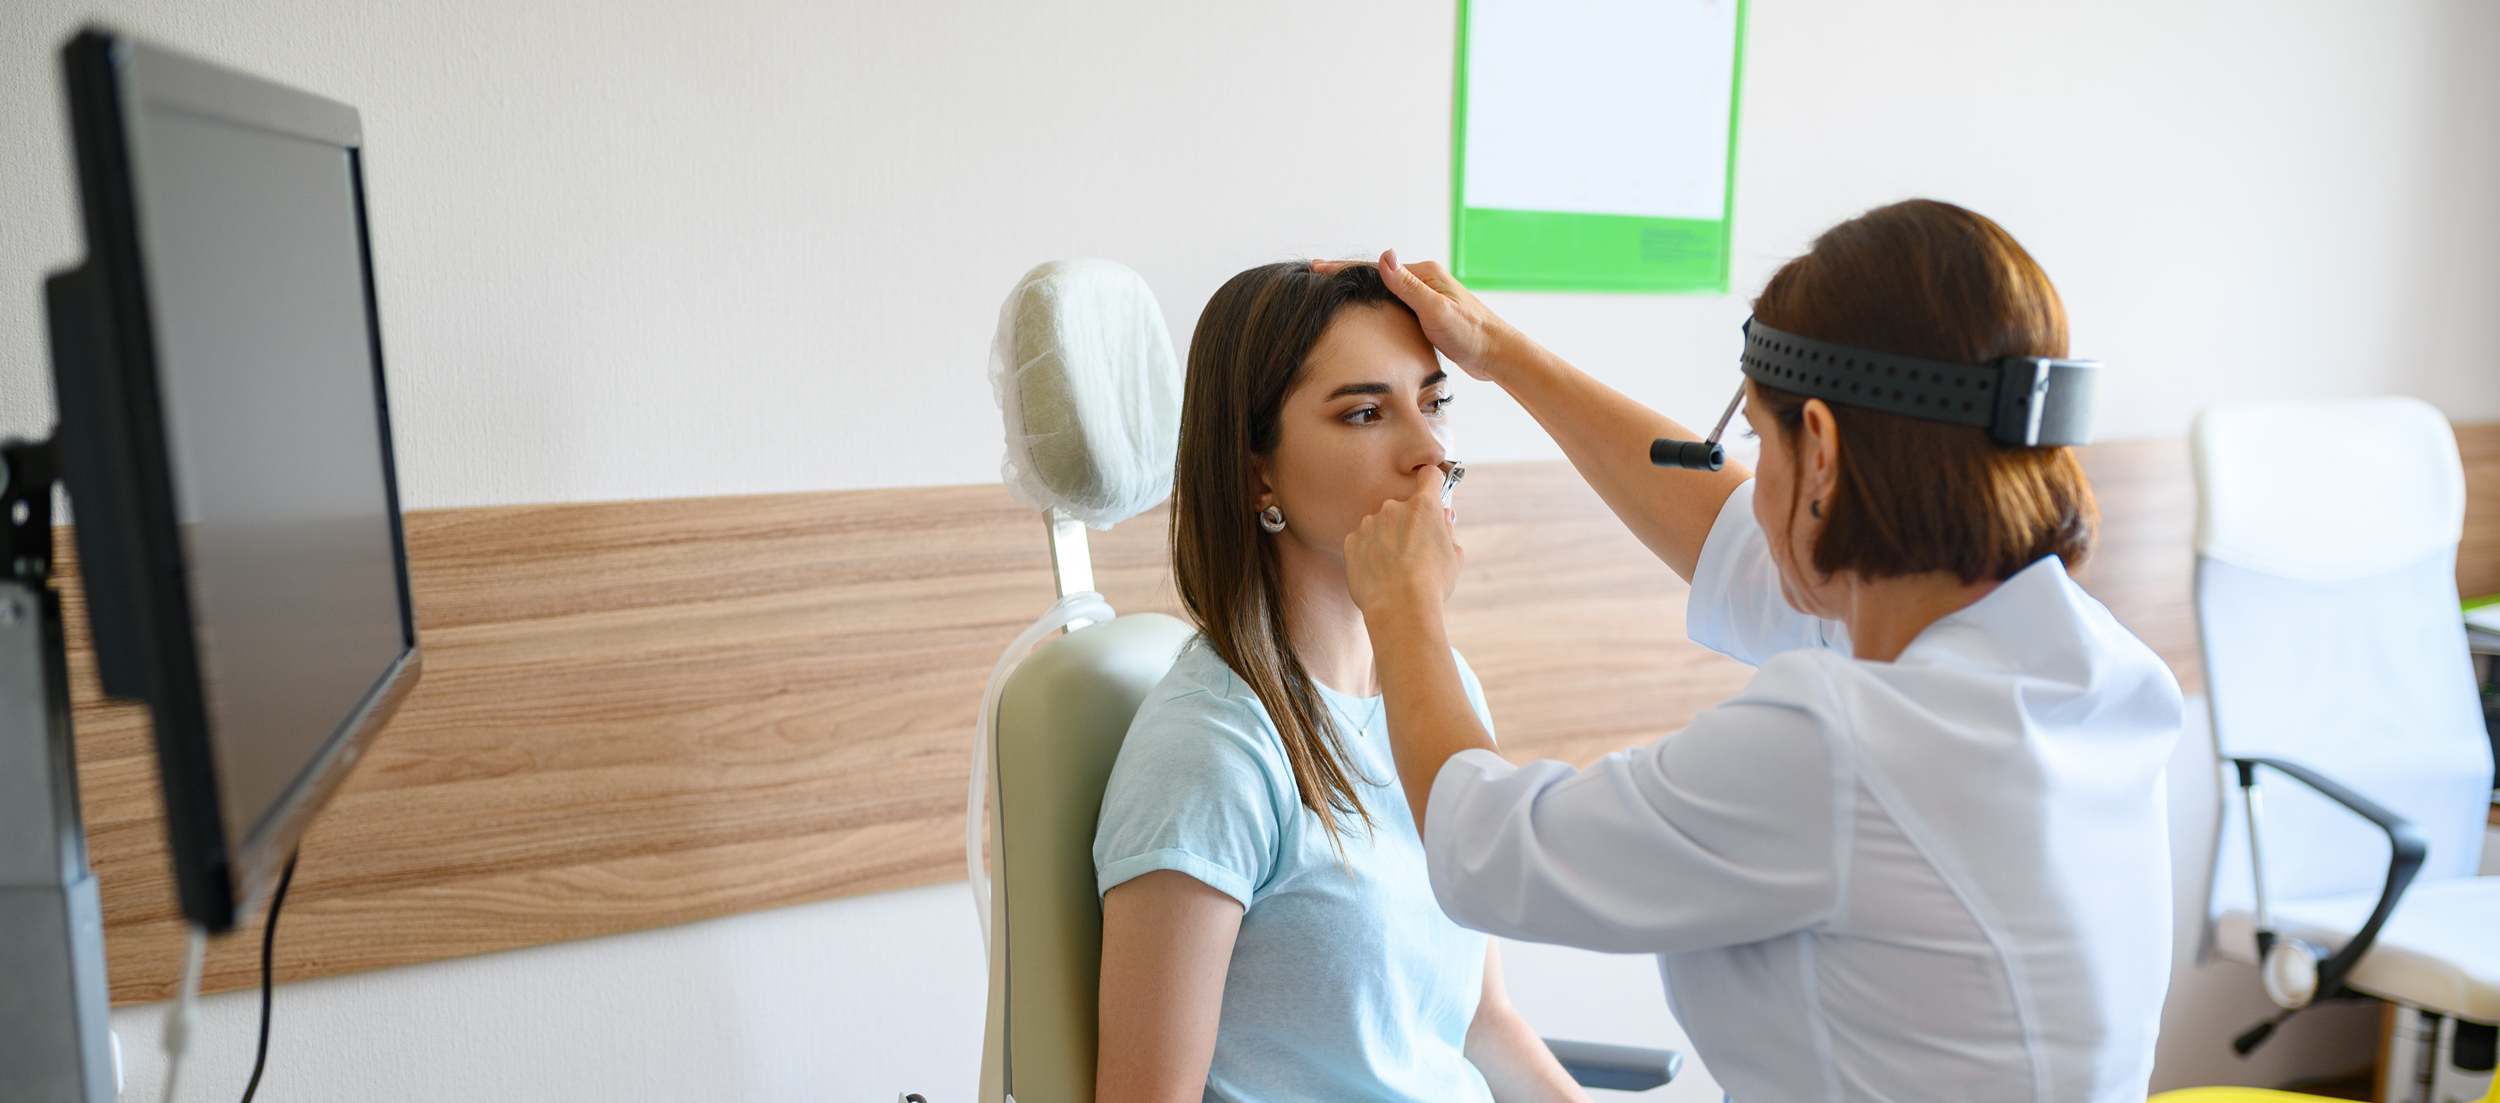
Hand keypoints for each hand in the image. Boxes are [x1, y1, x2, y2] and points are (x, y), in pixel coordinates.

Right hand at [1314, 250, 1528, 382]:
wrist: (1496, 355)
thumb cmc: (1470, 334)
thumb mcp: (1435, 309)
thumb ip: (1408, 285)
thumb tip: (1385, 255)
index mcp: (1425, 274)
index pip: (1376, 268)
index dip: (1344, 269)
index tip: (1317, 268)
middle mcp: (1426, 281)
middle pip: (1379, 277)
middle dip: (1348, 277)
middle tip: (1317, 277)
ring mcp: (1428, 298)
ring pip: (1387, 293)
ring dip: (1362, 292)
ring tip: (1336, 293)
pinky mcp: (1430, 316)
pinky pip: (1397, 306)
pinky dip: (1378, 307)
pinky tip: (1368, 315)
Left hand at [1345, 465, 1464, 620]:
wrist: (1399, 607)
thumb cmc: (1432, 582)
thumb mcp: (1453, 556)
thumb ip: (1447, 530)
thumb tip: (1444, 516)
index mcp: (1423, 506)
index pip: (1428, 475)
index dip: (1431, 481)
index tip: (1431, 490)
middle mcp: (1393, 507)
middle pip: (1402, 507)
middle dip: (1408, 523)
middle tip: (1414, 551)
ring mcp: (1369, 523)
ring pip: (1380, 525)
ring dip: (1386, 538)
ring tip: (1395, 569)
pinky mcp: (1352, 541)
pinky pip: (1362, 541)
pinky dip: (1369, 553)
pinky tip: (1379, 573)